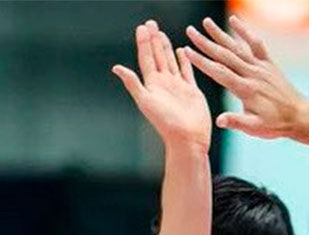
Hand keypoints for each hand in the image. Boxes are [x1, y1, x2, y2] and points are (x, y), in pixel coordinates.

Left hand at [114, 21, 210, 152]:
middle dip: (153, 39)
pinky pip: (186, 71)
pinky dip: (184, 60)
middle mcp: (163, 83)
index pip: (146, 58)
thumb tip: (116, 67)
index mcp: (152, 84)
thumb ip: (133, 83)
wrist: (187, 138)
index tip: (142, 27)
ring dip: (166, 47)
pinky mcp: (191, 90)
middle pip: (157, 56)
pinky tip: (181, 51)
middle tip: (150, 23)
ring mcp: (177, 86)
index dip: (144, 42)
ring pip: (170, 61)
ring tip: (161, 33)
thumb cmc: (166, 122)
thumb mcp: (146, 101)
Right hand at [185, 16, 307, 138]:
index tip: (186, 51)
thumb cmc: (275, 124)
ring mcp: (260, 66)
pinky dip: (245, 31)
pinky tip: (234, 20)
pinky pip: (255, 44)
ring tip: (206, 22)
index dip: (201, 61)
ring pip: (237, 47)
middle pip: (224, 55)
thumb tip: (219, 120)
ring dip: (220, 34)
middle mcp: (252, 74)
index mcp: (245, 89)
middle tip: (190, 31)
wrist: (299, 115)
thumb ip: (236, 122)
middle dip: (205, 43)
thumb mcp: (254, 128)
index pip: (219, 72)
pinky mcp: (268, 64)